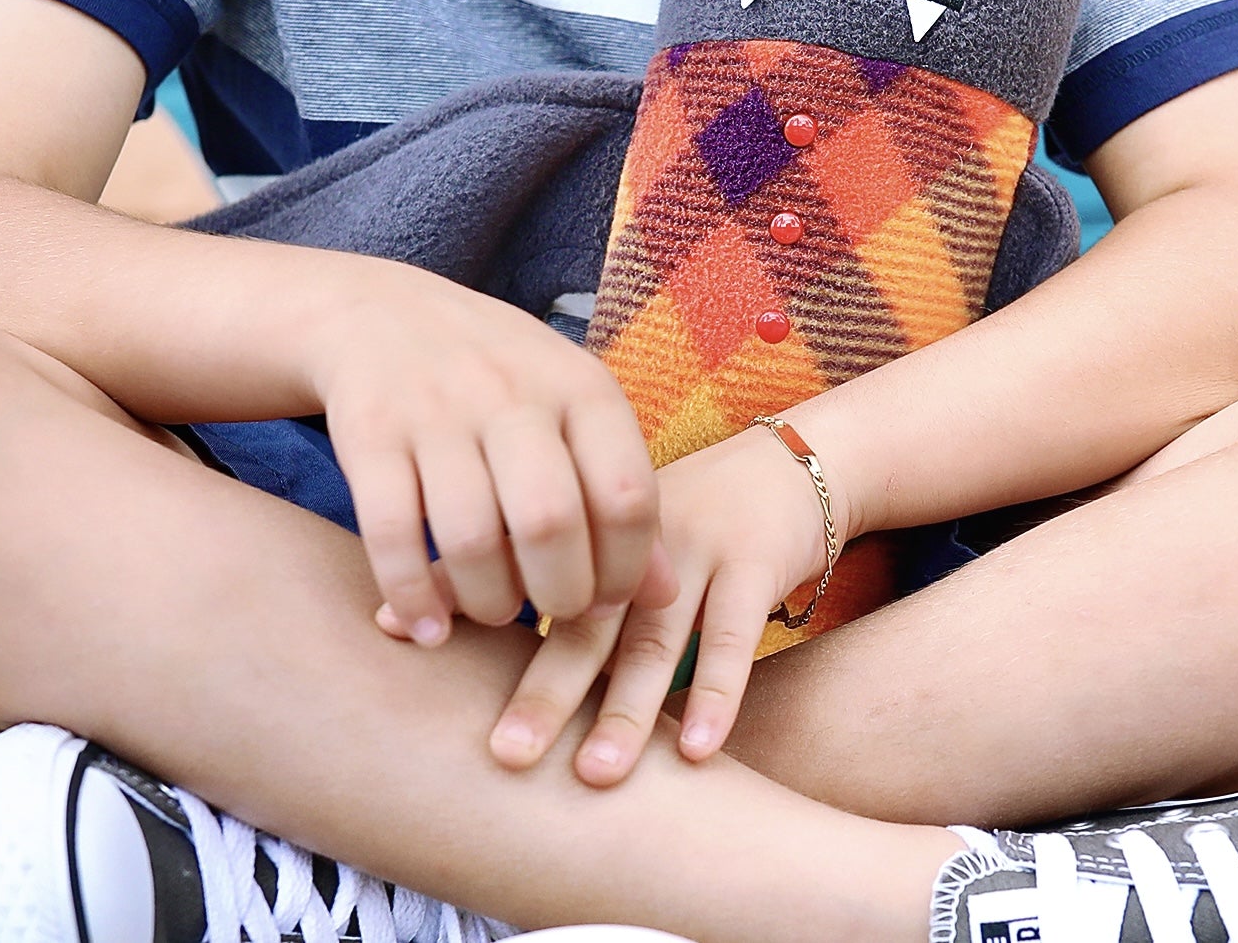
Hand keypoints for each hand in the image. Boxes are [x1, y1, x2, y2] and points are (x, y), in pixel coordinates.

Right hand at [307, 259, 676, 645]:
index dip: (627, 569)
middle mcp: (511, 392)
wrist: (384, 312)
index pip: (628, 496)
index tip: (609, 598)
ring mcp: (435, 410)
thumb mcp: (574, 410)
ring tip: (495, 610)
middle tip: (553, 610)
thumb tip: (665, 594)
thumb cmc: (503, 378)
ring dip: (489, 601)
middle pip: (550, 523)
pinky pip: (391, 534)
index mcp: (579, 385)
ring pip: (470, 537)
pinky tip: (428, 626)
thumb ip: (620, 493)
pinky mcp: (369, 433)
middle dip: (560, 595)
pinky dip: (412, 594)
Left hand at [488, 420, 849, 784]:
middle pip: (583, 621)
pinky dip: (717, 694)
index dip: (487, 631)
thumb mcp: (628, 536)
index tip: (443, 686)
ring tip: (596, 775)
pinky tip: (699, 751)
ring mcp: (697, 544)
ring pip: (655, 638)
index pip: (531, 586)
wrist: (794, 463)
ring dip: (626, 711)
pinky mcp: (755, 560)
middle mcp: (634, 536)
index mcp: (594, 527)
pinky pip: (733, 634)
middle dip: (545, 693)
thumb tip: (473, 635)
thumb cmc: (697, 520)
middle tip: (508, 755)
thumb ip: (568, 582)